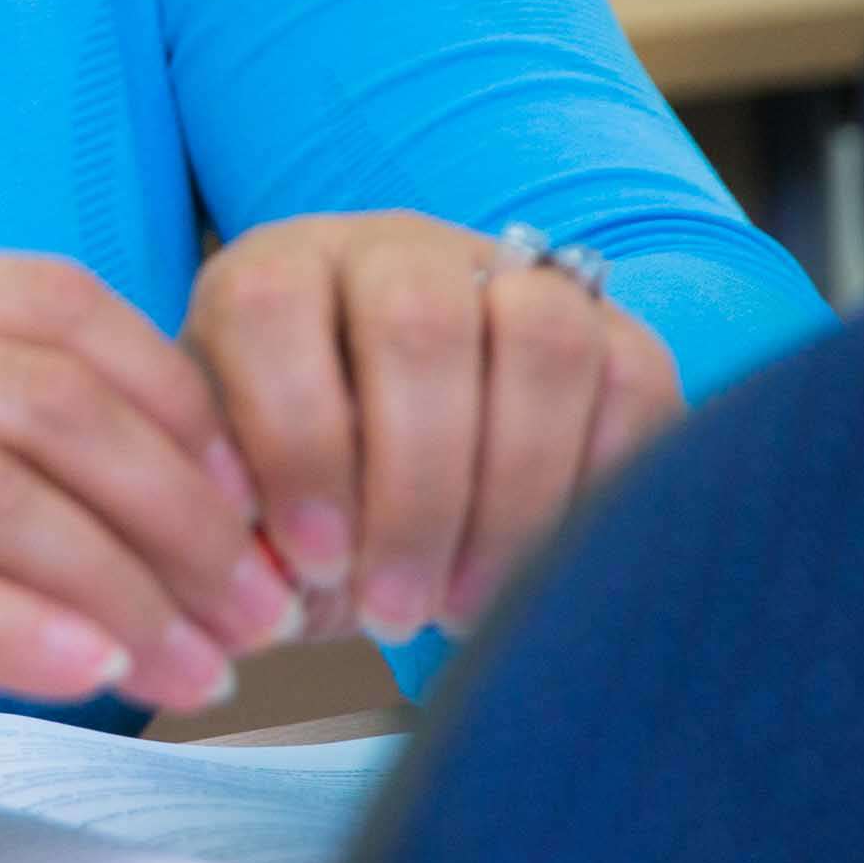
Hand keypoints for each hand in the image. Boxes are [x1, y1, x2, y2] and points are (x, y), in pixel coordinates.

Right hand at [0, 255, 305, 817]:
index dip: (169, 391)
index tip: (247, 498)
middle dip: (178, 505)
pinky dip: (11, 624)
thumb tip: (176, 522)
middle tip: (257, 609)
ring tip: (198, 669)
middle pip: (38, 393)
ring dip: (121, 583)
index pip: (42, 300)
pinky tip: (87, 672)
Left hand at [182, 212, 682, 643]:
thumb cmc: (296, 513)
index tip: (314, 560)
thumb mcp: (240, 515)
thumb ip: (232, 525)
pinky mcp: (607, 327)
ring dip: (511, 495)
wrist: (387, 504)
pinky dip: (596, 489)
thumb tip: (261, 570)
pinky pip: (631, 380)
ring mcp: (508, 275)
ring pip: (540, 337)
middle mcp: (391, 251)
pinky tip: (546, 571)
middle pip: (418, 321)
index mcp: (275, 274)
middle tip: (395, 610)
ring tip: (466, 606)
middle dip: (415, 491)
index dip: (295, 440)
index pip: (272, 308)